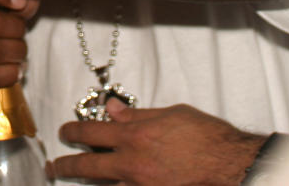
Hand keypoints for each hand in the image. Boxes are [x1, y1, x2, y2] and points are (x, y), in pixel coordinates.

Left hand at [55, 99, 263, 184]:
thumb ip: (139, 114)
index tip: (64, 132)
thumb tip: (113, 110)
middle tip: (54, 166)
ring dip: (88, 184)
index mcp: (135, 136)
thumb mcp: (173, 114)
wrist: (235, 167)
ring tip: (73, 182)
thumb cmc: (209, 138)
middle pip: (89, 166)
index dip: (73, 131)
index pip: (92, 132)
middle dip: (66, 165)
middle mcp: (133, 164)